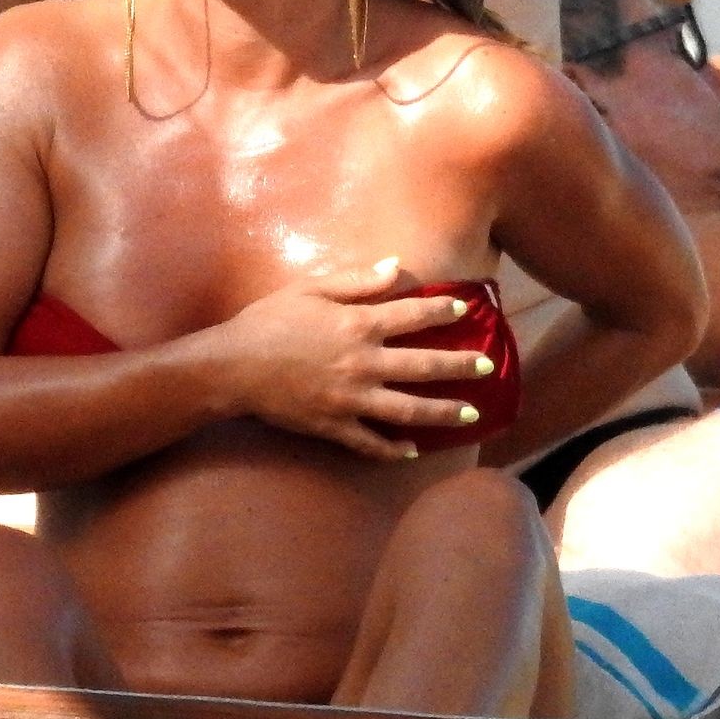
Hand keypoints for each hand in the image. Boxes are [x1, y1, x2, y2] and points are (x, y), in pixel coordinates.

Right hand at [214, 259, 493, 461]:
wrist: (233, 367)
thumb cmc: (269, 320)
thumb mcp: (311, 288)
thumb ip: (357, 280)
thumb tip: (395, 267)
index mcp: (358, 324)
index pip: (413, 316)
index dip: (442, 311)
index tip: (464, 309)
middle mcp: (363, 363)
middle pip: (424, 366)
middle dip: (460, 366)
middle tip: (486, 366)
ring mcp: (352, 399)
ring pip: (409, 410)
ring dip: (443, 412)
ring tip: (470, 414)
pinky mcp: (335, 426)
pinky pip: (372, 442)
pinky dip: (394, 449)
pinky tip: (412, 451)